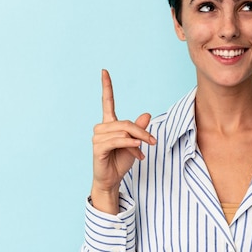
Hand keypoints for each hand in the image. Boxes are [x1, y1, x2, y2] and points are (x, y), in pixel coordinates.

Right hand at [90, 69, 155, 212]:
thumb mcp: (135, 143)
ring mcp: (98, 138)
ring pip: (123, 132)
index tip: (104, 71)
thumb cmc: (121, 160)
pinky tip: (138, 148)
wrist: (112, 179)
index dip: (106, 87)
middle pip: (126, 123)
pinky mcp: (97, 148)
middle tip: (153, 142)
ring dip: (137, 141)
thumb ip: (140, 129)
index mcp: (109, 124)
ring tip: (142, 151)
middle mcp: (101, 128)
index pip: (107, 102)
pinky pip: (117, 141)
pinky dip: (129, 143)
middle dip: (142, 132)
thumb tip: (147, 114)